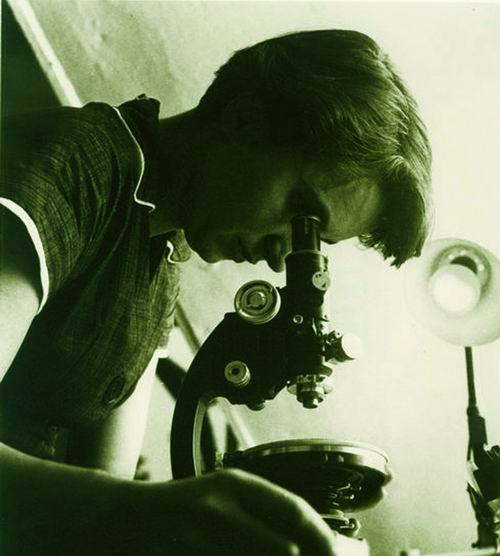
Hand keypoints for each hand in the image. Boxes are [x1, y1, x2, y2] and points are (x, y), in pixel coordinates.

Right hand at [139, 468, 339, 554]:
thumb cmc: (185, 509)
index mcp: (235, 484)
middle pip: (286, 549)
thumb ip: (265, 513)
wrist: (127, 520)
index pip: (295, 511)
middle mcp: (220, 507)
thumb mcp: (225, 496)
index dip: (325, 538)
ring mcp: (199, 538)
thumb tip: (312, 543)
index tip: (341, 553)